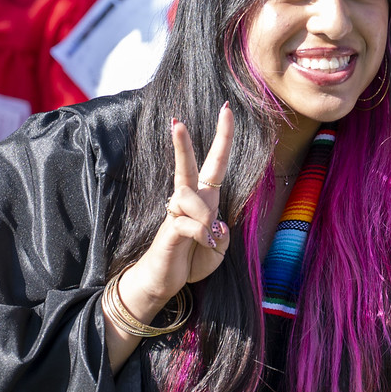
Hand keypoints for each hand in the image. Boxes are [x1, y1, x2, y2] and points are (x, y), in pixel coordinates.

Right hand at [113, 105, 234, 321]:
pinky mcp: (168, 230)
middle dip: (182, 143)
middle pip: (187, 166)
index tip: (226, 109)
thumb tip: (216, 223)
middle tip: (176, 120)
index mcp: (205, 199)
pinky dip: (201, 234)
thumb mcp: (218, 248)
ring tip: (207, 240)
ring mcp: (176, 214)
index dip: (223, 137)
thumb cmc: (190, 260)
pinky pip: (189, 223)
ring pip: (190, 198)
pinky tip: (202, 243)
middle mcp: (188, 201)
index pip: (215, 162)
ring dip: (205, 219)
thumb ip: (222, 234)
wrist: (165, 282)